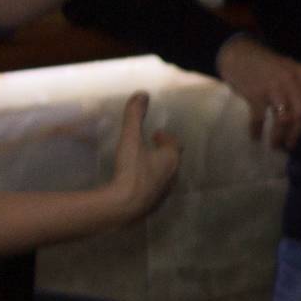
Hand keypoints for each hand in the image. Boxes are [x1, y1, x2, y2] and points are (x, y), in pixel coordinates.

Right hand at [101, 93, 181, 225]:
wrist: (126, 206)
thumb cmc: (131, 170)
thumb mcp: (130, 139)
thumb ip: (135, 116)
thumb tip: (142, 93)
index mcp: (170, 160)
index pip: (175, 146)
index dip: (167, 139)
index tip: (157, 134)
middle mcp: (171, 177)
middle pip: (172, 162)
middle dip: (164, 153)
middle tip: (153, 147)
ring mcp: (163, 193)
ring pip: (165, 178)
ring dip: (157, 169)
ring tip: (145, 165)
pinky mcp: (152, 206)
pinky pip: (154, 192)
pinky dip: (149, 185)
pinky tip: (136, 186)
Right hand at [217, 35, 300, 149]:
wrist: (238, 53)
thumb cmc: (269, 67)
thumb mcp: (293, 74)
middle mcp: (290, 79)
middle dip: (297, 133)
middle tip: (291, 145)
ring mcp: (272, 86)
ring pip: (284, 118)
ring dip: (280, 135)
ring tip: (276, 145)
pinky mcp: (254, 92)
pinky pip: (260, 117)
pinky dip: (258, 130)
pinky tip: (256, 137)